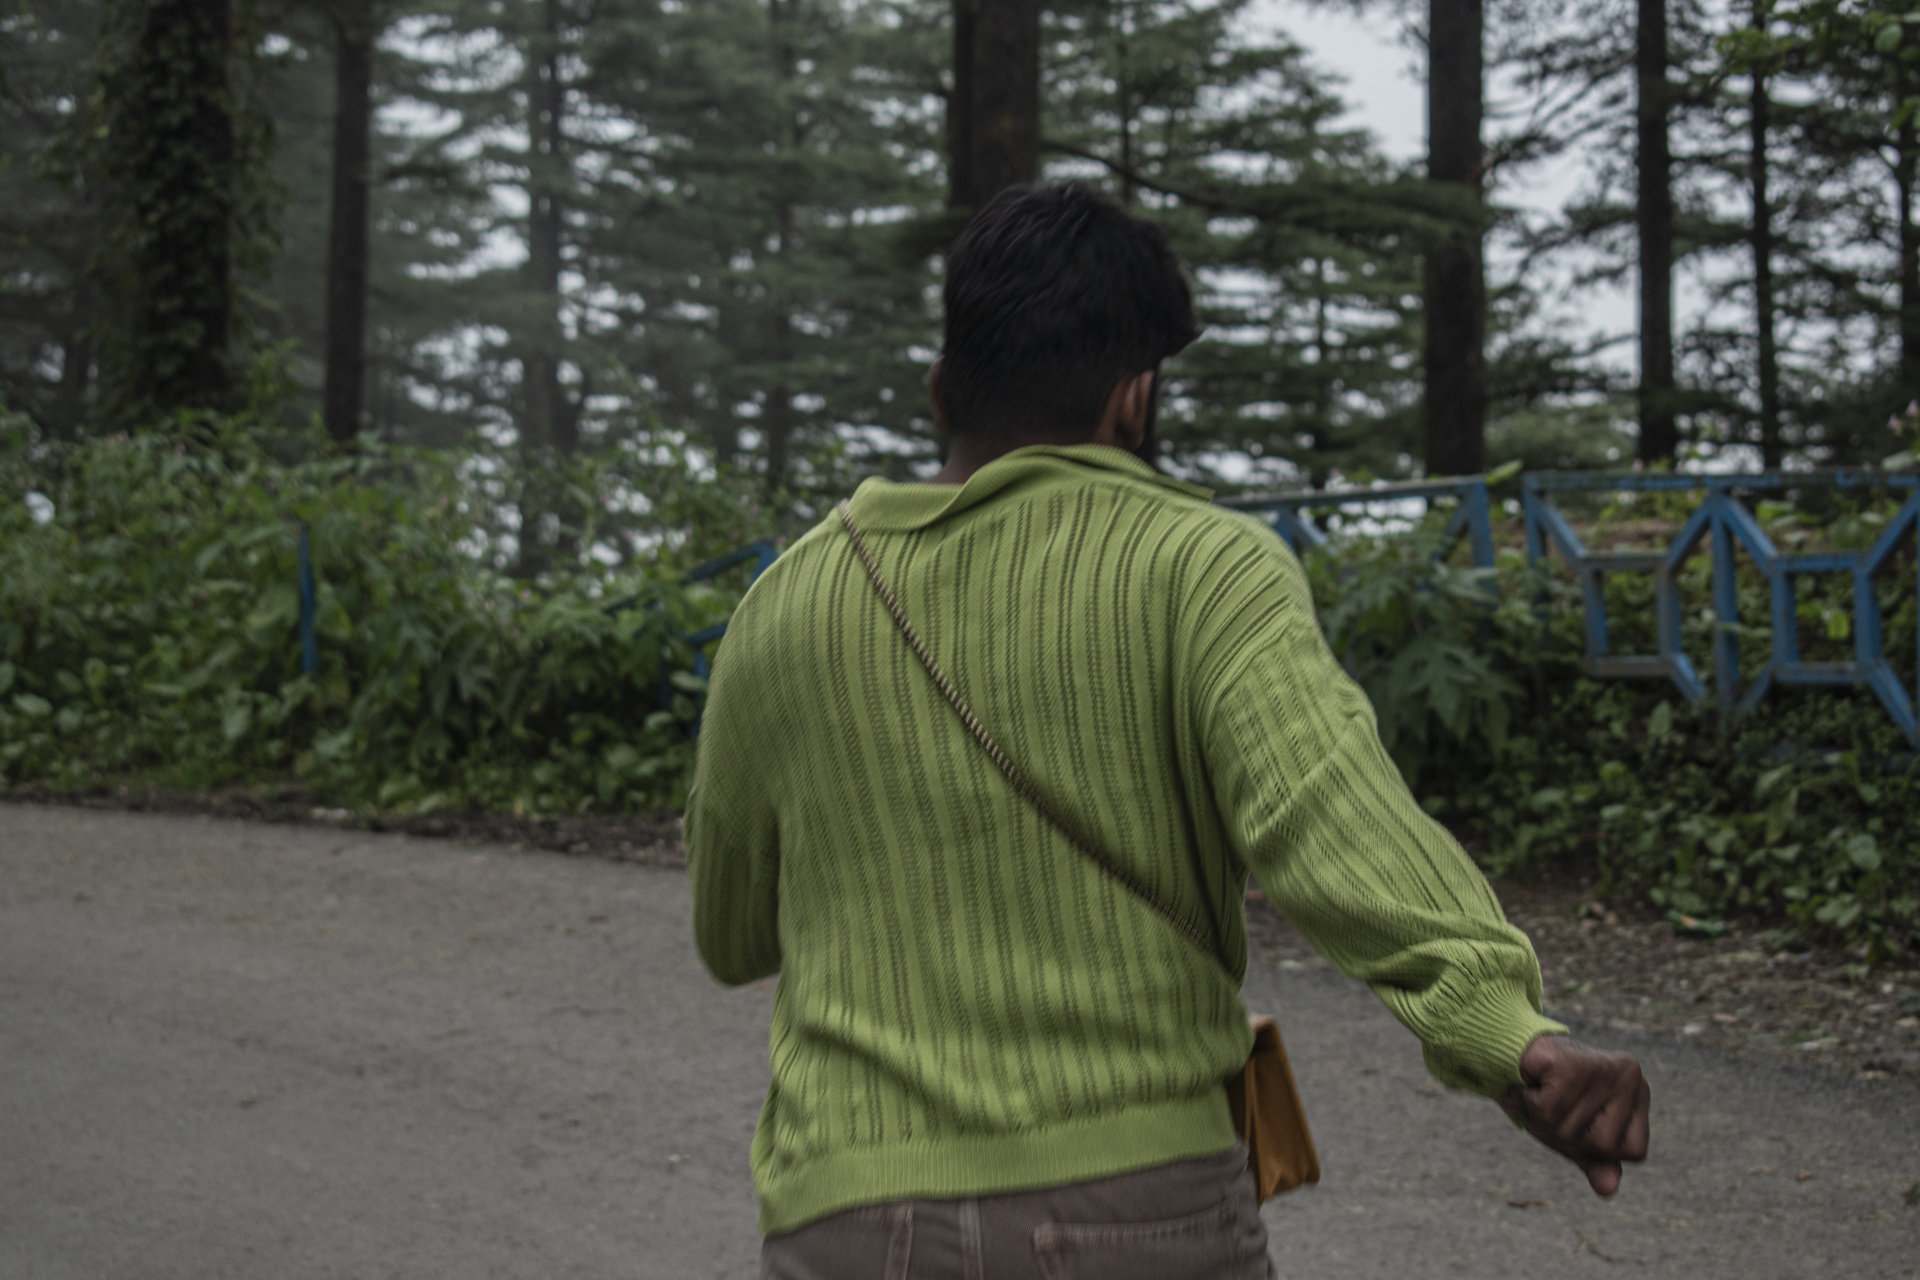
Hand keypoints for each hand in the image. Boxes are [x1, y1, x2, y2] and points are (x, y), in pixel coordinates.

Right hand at [1500, 1034, 1649, 1196]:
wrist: (1509, 1049)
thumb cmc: (1548, 1095)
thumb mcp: (1575, 1136)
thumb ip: (1596, 1162)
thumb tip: (1609, 1190)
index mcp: (1640, 1093)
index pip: (1635, 1151)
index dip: (1598, 1147)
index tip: (1577, 1118)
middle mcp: (1631, 1076)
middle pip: (1601, 1143)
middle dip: (1565, 1133)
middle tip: (1551, 1103)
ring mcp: (1605, 1068)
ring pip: (1570, 1128)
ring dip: (1540, 1117)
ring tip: (1536, 1092)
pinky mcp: (1574, 1063)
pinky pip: (1548, 1110)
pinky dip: (1527, 1103)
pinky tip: (1527, 1083)